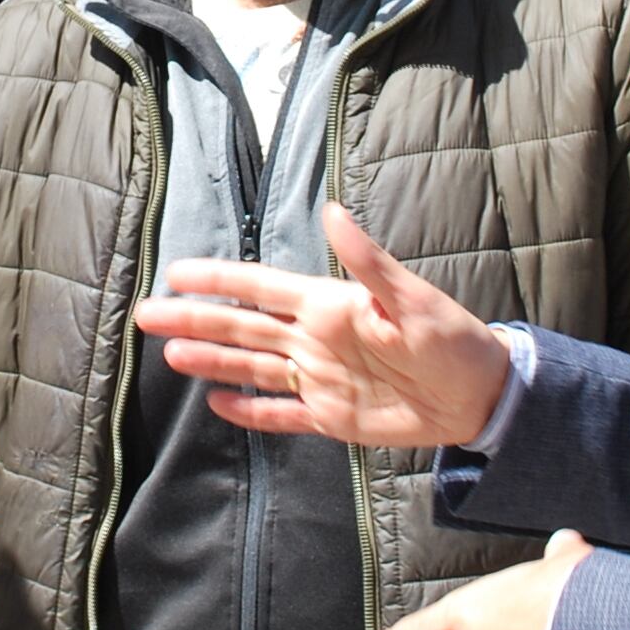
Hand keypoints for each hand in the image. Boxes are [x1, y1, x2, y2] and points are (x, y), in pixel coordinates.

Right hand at [137, 202, 512, 450]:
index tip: (176, 273)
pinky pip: (283, 414)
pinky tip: (219, 404)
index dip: (219, 280)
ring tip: (171, 357)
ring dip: (213, 363)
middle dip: (196, 321)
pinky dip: (252, 412)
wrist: (482, 397)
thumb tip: (333, 212)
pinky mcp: (333, 417)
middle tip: (147, 315)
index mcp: (329, 305)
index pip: (261, 288)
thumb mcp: (413, 299)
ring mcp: (321, 379)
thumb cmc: (453, 339)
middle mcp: (316, 339)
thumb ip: (368, 261)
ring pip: (254, 368)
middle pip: (244, 328)